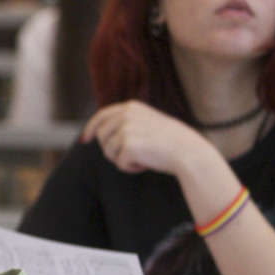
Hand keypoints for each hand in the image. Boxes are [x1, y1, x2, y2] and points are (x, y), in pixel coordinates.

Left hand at [82, 100, 208, 174]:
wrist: (188, 152)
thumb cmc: (170, 141)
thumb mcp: (147, 122)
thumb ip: (127, 123)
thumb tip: (101, 133)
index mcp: (131, 107)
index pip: (101, 116)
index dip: (91, 128)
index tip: (85, 139)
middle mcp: (126, 114)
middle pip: (102, 136)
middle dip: (111, 149)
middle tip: (131, 155)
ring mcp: (126, 128)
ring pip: (109, 151)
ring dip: (122, 159)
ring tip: (143, 157)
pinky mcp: (128, 145)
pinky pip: (119, 163)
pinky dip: (130, 167)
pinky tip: (146, 163)